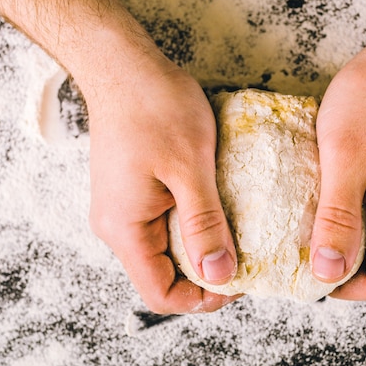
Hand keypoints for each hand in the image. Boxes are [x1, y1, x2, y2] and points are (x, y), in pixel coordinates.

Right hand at [87, 57, 237, 313]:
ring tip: (236, 233)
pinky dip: (193, 226)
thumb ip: (204, 226)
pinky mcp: (135, 192)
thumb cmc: (154, 108)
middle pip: (164, 275)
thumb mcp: (189, 169)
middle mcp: (119, 227)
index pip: (160, 294)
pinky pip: (164, 225)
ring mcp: (124, 209)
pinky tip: (219, 210)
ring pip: (166, 250)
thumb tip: (219, 274)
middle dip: (206, 274)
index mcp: (126, 229)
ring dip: (202, 248)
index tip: (239, 281)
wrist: (125, 67)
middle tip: (246, 257)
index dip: (201, 298)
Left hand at [311, 48, 365, 299]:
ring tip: (306, 216)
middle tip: (297, 243)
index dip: (341, 287)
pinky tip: (325, 192)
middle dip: (337, 259)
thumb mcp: (346, 160)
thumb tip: (327, 272)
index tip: (304, 272)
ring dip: (342, 232)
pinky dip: (351, 210)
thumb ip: (338, 220)